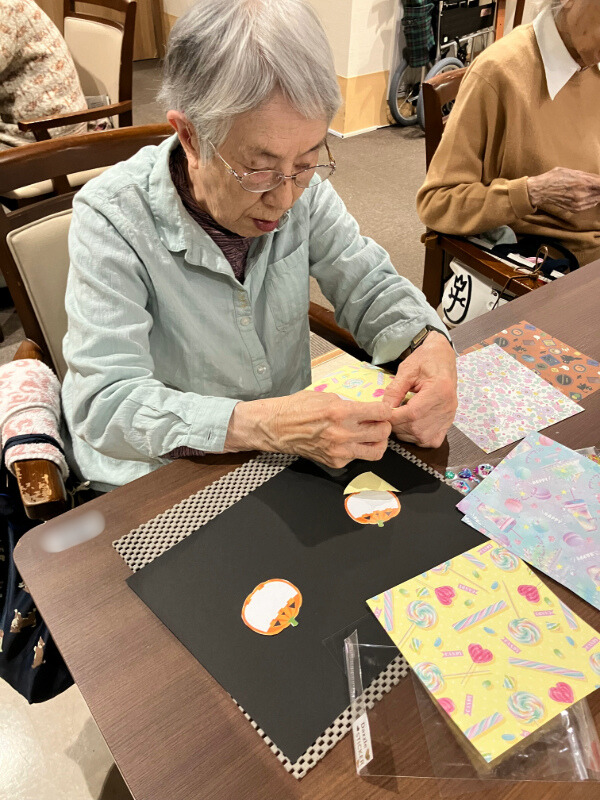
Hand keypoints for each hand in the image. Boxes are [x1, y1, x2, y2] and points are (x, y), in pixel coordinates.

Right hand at [224, 391, 392, 467]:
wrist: (277, 428)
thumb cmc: (298, 408)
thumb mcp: (326, 397)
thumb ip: (350, 404)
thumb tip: (368, 410)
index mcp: (342, 412)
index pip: (381, 412)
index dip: (385, 409)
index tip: (383, 410)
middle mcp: (343, 433)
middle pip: (383, 433)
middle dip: (384, 425)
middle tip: (378, 422)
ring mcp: (340, 451)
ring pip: (376, 451)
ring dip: (377, 442)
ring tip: (370, 435)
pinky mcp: (335, 462)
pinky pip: (357, 458)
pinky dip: (357, 449)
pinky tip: (348, 441)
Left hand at [383, 331, 456, 448]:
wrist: (442, 358)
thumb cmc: (425, 360)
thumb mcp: (406, 370)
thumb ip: (394, 391)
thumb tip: (383, 410)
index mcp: (439, 390)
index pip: (412, 413)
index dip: (393, 417)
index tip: (382, 413)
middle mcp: (447, 407)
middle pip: (416, 427)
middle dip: (397, 425)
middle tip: (388, 415)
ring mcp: (449, 417)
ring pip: (422, 437)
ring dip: (405, 432)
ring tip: (399, 417)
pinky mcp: (448, 422)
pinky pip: (431, 440)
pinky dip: (418, 437)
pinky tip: (411, 425)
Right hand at [527, 168, 599, 211]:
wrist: (540, 191)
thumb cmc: (554, 178)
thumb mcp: (572, 171)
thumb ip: (588, 176)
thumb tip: (599, 178)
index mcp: (582, 182)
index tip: (599, 182)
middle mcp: (582, 195)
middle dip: (598, 188)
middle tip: (595, 185)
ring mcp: (578, 204)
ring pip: (597, 199)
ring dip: (596, 194)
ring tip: (589, 189)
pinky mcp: (575, 209)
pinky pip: (590, 205)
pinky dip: (591, 200)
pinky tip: (585, 195)